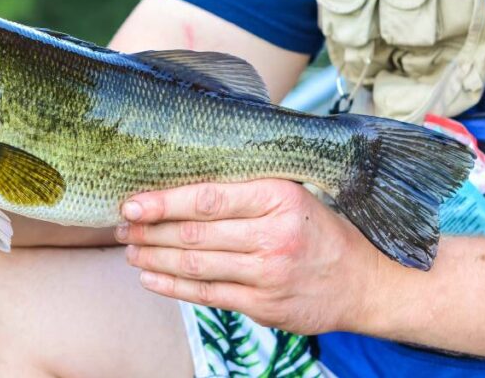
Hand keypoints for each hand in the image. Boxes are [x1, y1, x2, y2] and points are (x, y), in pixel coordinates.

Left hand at [114, 180, 382, 334]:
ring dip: (154, 258)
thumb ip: (244, 188)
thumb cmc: (317, 231)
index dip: (162, 202)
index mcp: (278, 197)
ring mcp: (268, 274)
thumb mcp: (291, 195)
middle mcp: (274, 236)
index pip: (207, 199)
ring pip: (195, 265)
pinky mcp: (263, 305)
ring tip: (130, 251)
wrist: (363, 284)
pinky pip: (207, 295)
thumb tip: (180, 179)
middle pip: (195, 233)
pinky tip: (150, 277)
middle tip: (120, 227)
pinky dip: (172, 287)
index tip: (130, 202)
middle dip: (149, 231)